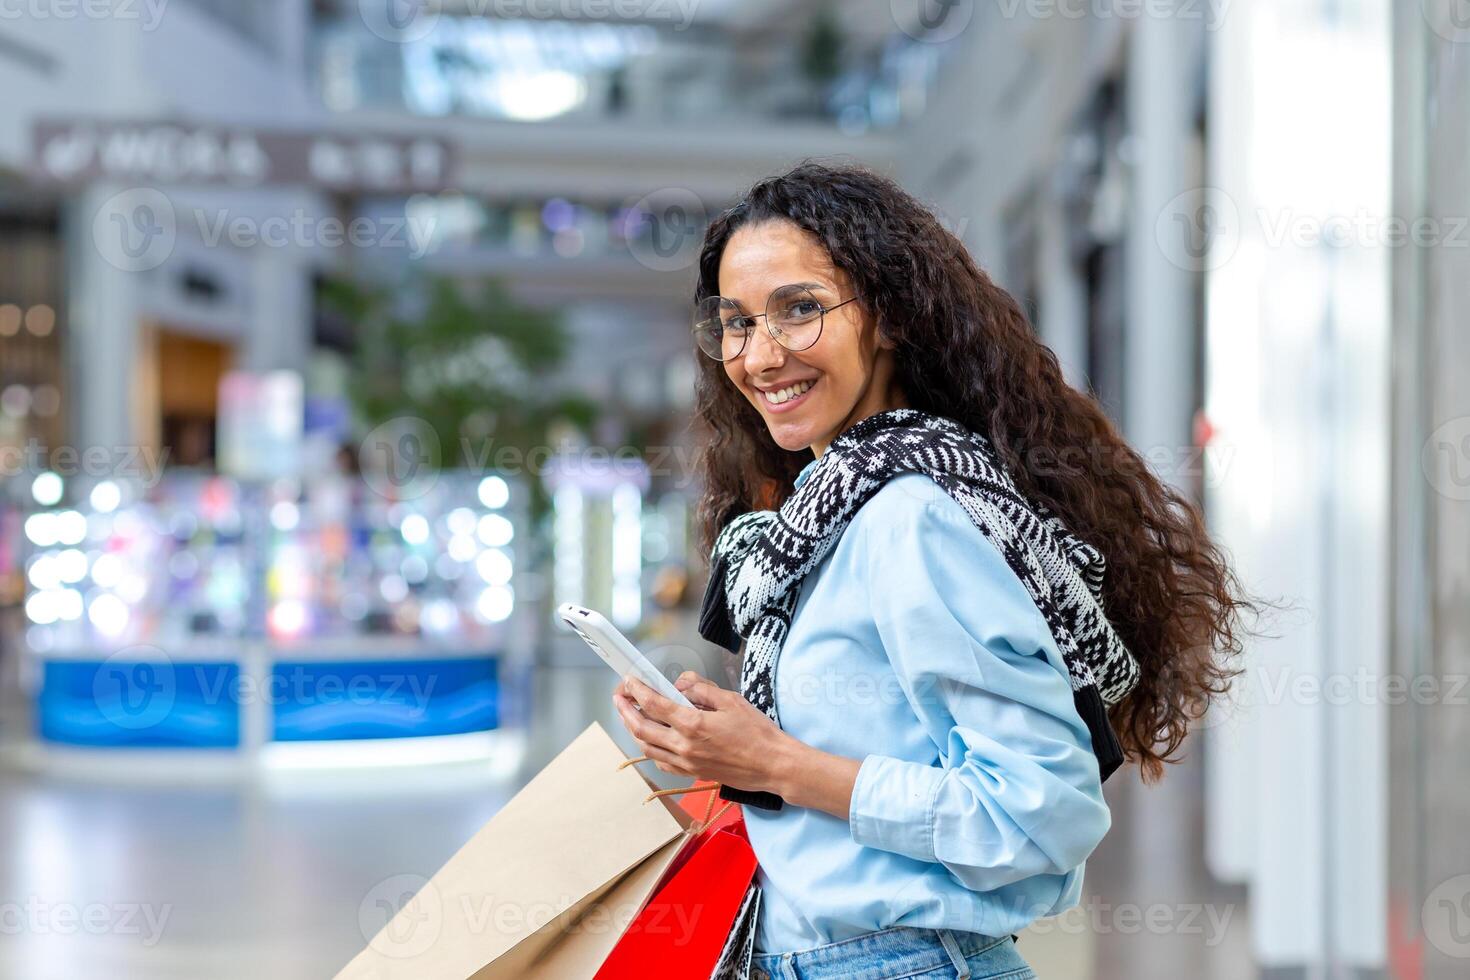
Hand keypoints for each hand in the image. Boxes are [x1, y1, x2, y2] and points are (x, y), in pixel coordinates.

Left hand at [612, 671, 794, 794]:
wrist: (772, 765)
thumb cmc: (757, 732)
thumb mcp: (731, 700)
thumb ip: (702, 689)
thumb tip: (681, 684)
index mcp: (693, 724)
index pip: (654, 704)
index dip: (637, 690)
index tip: (629, 680)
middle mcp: (684, 746)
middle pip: (641, 728)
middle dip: (625, 711)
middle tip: (619, 697)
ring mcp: (687, 763)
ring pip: (647, 747)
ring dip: (633, 731)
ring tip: (630, 716)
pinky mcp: (693, 773)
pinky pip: (662, 762)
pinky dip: (651, 749)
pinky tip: (652, 740)